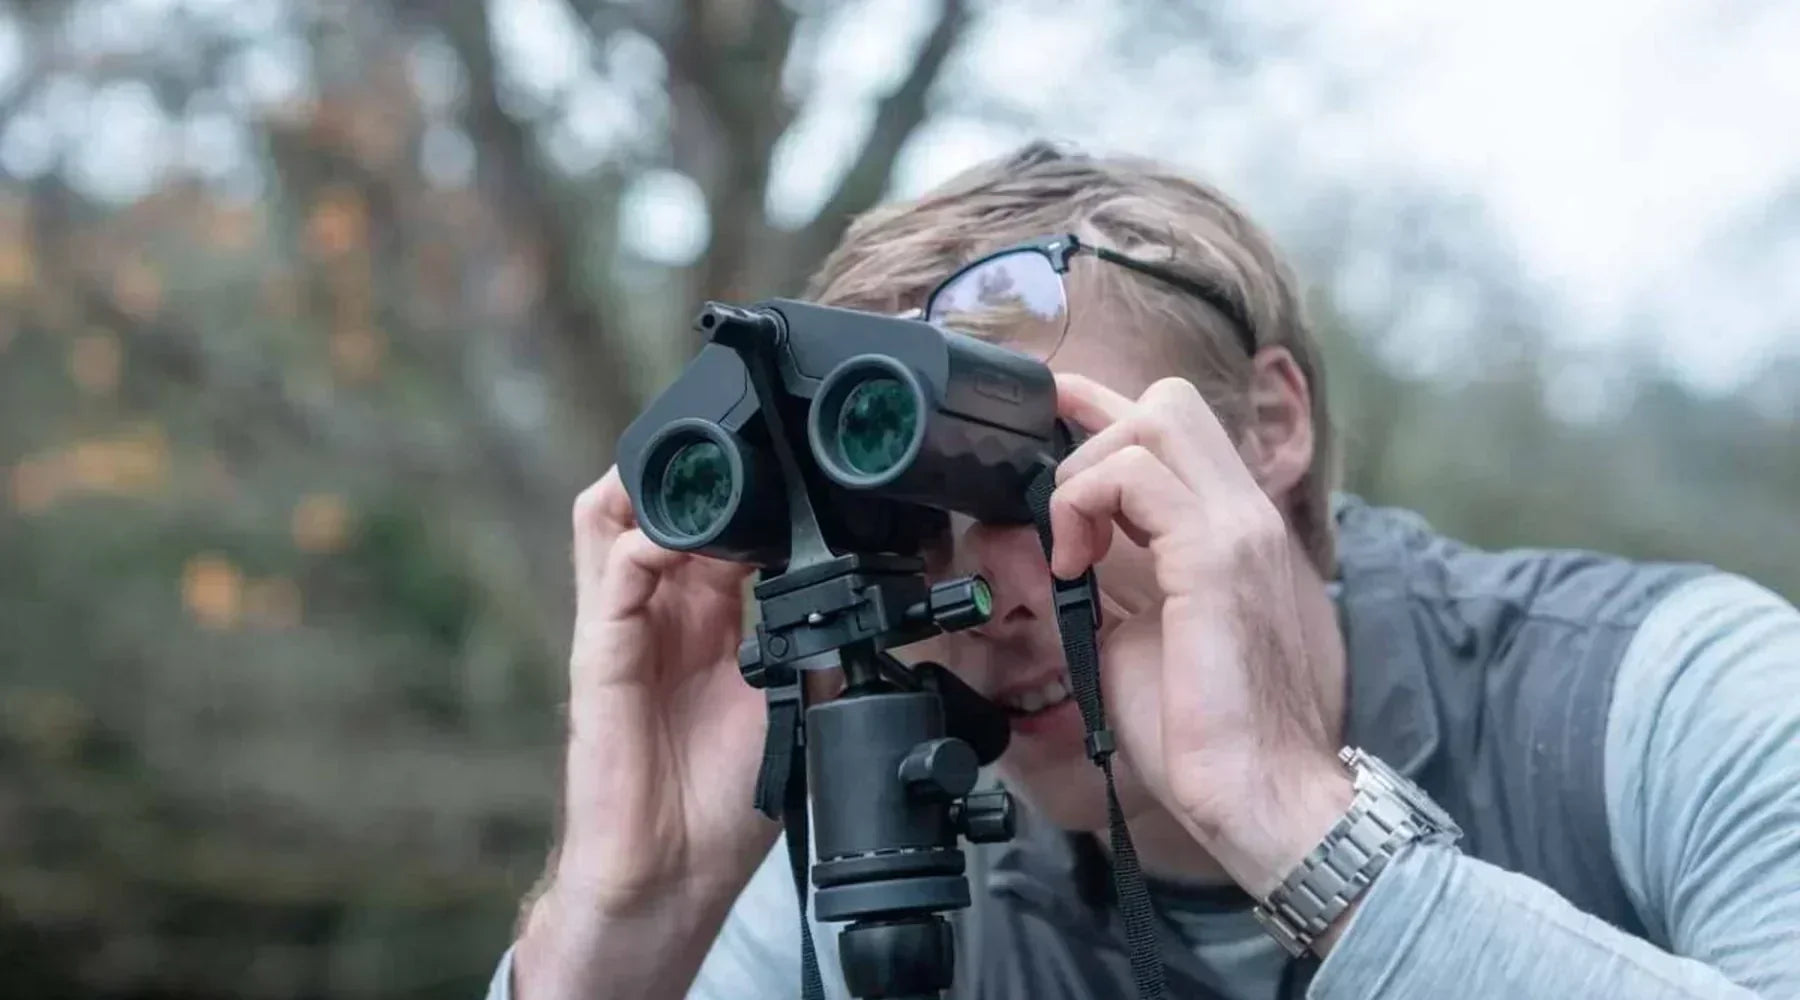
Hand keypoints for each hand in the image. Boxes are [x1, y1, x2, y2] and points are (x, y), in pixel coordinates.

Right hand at [552, 468, 777, 914]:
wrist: (676, 869)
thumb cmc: (725, 797)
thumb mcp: (796, 698)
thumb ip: (813, 636)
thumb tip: (867, 585)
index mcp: (709, 618)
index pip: (715, 526)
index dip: (745, 489)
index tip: (793, 462)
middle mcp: (662, 611)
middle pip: (656, 507)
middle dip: (695, 468)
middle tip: (744, 445)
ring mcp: (624, 626)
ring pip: (611, 520)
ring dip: (653, 484)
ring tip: (699, 466)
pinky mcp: (599, 653)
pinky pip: (612, 576)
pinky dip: (642, 542)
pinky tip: (676, 539)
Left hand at [1047, 374, 1350, 897]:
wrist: (1261, 795)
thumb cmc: (1204, 731)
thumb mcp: (1138, 634)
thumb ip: (1108, 581)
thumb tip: (1050, 550)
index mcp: (1234, 531)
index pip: (1177, 427)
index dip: (1104, 407)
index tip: (1049, 414)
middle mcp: (1246, 515)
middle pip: (1170, 401)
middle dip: (1092, 429)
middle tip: (1059, 508)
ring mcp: (1239, 528)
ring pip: (1156, 417)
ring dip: (1086, 474)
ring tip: (1070, 549)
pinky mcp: (1217, 556)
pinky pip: (1138, 477)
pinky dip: (1086, 505)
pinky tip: (1074, 563)